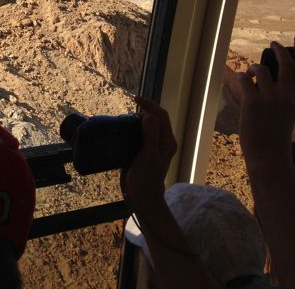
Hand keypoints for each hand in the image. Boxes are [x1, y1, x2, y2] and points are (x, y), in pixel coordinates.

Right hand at [122, 96, 177, 211]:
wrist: (143, 194)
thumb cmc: (147, 177)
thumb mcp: (148, 156)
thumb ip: (150, 136)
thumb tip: (148, 116)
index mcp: (167, 141)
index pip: (161, 116)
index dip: (150, 105)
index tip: (136, 98)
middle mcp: (164, 141)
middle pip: (157, 118)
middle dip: (146, 108)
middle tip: (131, 104)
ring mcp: (155, 145)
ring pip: (151, 124)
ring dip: (141, 116)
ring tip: (128, 113)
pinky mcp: (147, 149)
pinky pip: (144, 132)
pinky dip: (136, 125)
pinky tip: (127, 126)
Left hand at [237, 39, 294, 174]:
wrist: (269, 156)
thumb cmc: (276, 137)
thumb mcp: (287, 115)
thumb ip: (284, 97)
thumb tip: (267, 78)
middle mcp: (287, 96)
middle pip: (286, 65)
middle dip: (279, 51)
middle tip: (273, 44)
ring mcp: (270, 98)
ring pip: (261, 70)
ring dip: (254, 68)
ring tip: (251, 71)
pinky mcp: (252, 102)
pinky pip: (245, 80)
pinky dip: (242, 77)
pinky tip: (242, 80)